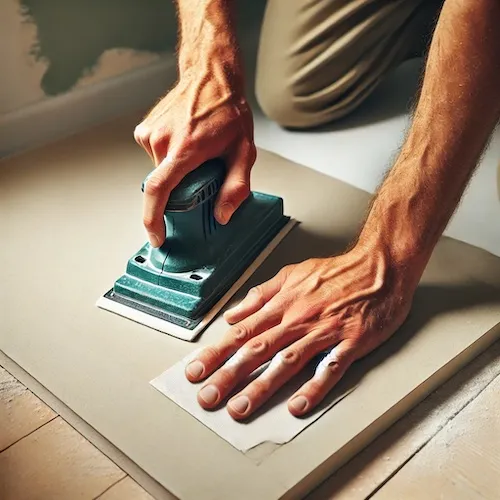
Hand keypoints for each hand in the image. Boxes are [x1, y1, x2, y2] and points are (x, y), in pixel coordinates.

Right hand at [134, 70, 255, 247]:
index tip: (156, 237)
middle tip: (200, 171)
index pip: (159, 191)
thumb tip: (223, 215)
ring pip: (160, 171)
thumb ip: (236, 186)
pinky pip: (155, 157)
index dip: (153, 219)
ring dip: (176, 171)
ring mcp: (150, 134)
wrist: (211, 76)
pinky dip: (168, 158)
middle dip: (180, 189)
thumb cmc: (228, 111)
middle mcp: (162, 141)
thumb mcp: (244, 151)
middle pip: (164, 185)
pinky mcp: (144, 130)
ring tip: (195, 150)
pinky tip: (184, 141)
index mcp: (186, 149)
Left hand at [185, 246, 417, 418]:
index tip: (196, 370)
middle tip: (208, 397)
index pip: (242, 332)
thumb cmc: (336, 271)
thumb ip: (261, 295)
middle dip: (229, 375)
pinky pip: (330, 367)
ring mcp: (324, 332)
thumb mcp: (292, 274)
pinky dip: (314, 387)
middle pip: (257, 350)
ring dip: (262, 386)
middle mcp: (298, 319)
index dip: (217, 353)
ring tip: (241, 407)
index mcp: (283, 305)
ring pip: (287, 362)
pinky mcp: (350, 342)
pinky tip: (299, 405)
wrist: (379, 266)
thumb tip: (234, 314)